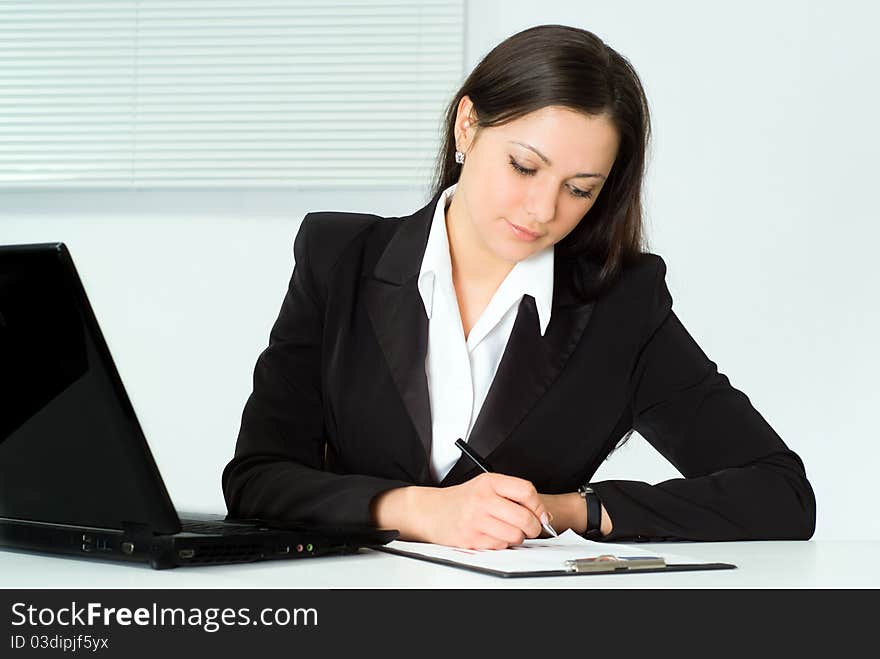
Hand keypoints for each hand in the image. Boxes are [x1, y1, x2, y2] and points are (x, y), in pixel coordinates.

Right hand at [417, 473, 550, 549]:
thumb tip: (543, 514)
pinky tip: (493, 535)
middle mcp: (482, 500)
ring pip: (515, 535)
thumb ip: (513, 494)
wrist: (432, 511)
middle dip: (534, 527)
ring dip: (517, 537)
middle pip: (524, 517)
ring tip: (508, 530)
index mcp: (489, 482)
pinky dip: (502, 543)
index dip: (539, 506)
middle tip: (532, 527)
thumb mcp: (486, 486)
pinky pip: (500, 546)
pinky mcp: (471, 539)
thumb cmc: (462, 500)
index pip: (526, 491)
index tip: (541, 514)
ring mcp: (476, 520)